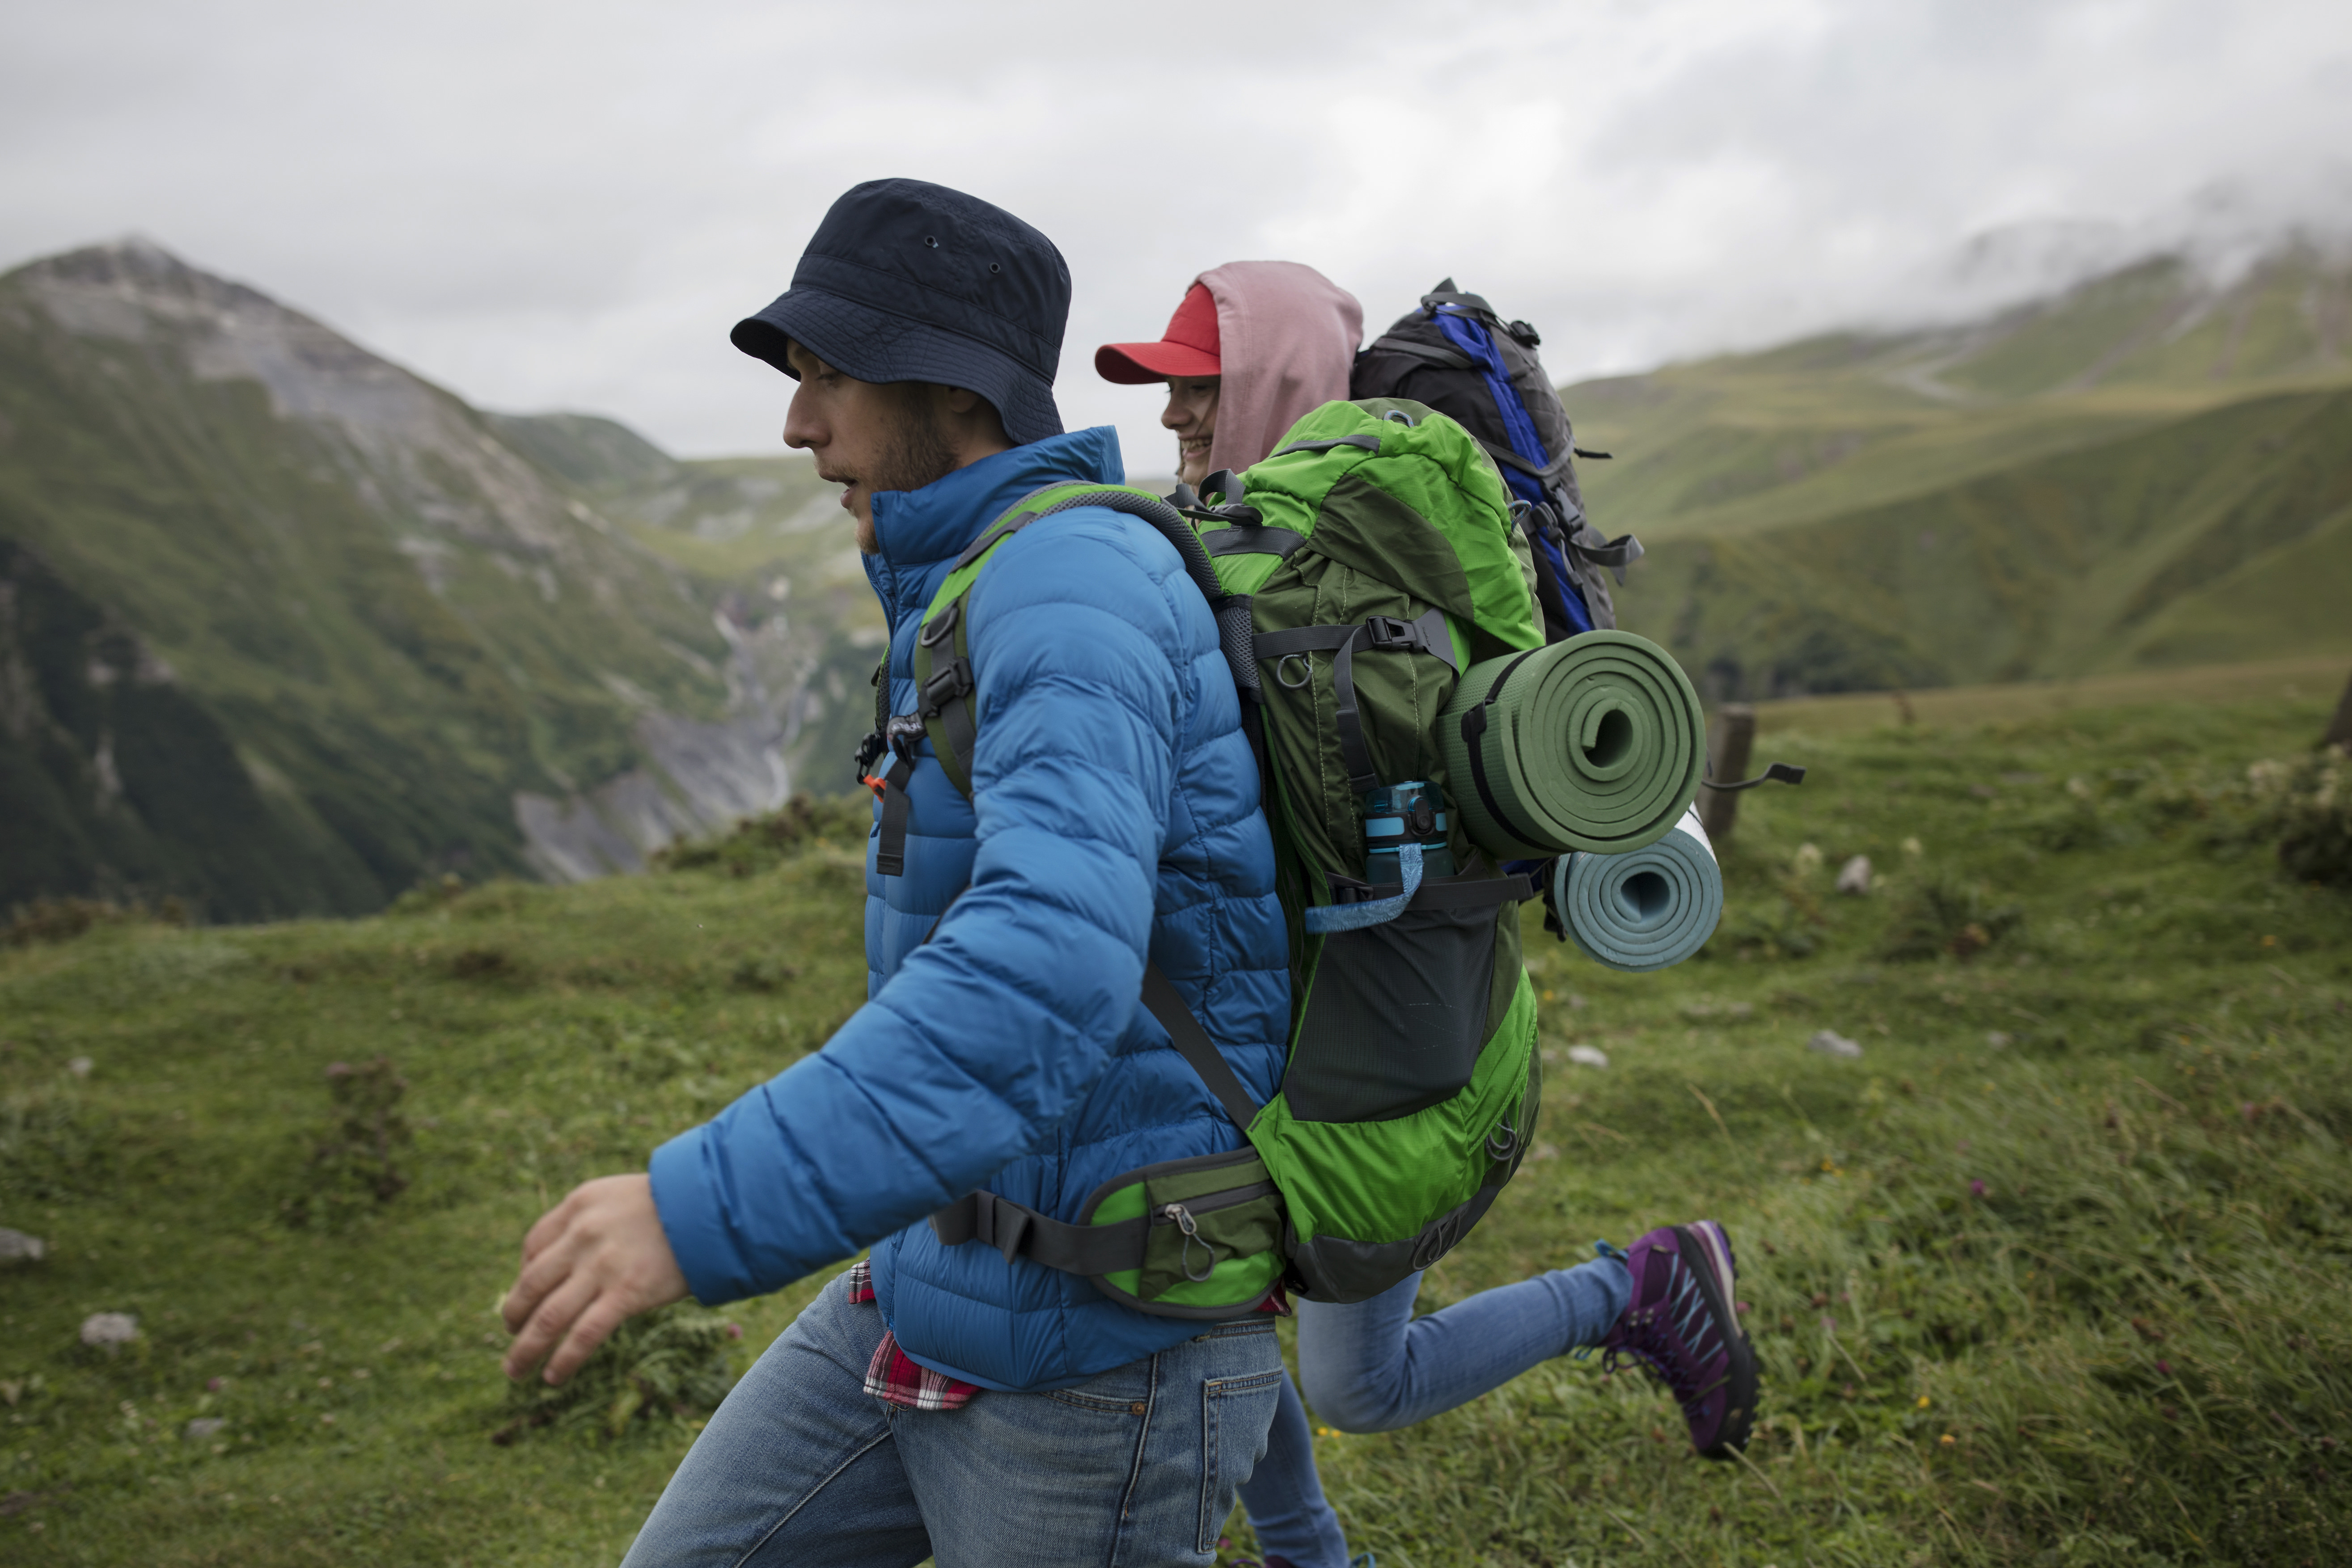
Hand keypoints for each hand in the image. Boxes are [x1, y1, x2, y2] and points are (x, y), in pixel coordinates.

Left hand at [500, 1173, 689, 1384]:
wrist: (716, 1207)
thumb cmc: (675, 1204)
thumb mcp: (619, 1197)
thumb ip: (589, 1223)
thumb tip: (562, 1266)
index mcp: (578, 1206)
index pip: (533, 1247)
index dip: (524, 1276)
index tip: (529, 1297)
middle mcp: (581, 1235)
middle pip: (530, 1285)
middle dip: (513, 1317)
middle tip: (511, 1336)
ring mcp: (602, 1266)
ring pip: (547, 1318)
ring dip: (525, 1350)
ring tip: (515, 1371)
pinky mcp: (626, 1294)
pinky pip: (583, 1336)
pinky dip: (563, 1360)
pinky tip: (553, 1377)